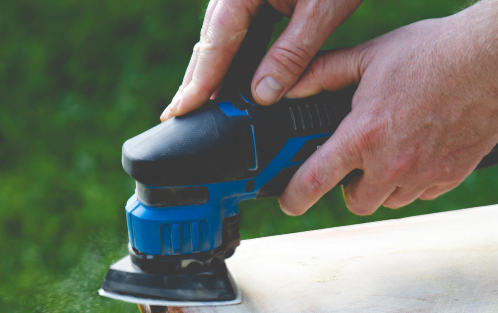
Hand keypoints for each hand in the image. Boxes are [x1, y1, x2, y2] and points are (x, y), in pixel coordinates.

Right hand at [161, 0, 361, 120]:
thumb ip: (292, 54)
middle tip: (177, 116)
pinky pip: (241, 32)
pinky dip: (236, 59)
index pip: (216, 43)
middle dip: (197, 81)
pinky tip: (235, 82)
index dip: (199, 81)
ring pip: (224, 39)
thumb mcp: (321, 11)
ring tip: (201, 106)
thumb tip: (262, 95)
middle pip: (211, 42)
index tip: (181, 110)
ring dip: (215, 72)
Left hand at [279, 12, 497, 214]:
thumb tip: (289, 88)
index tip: (289, 202)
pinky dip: (416, 180)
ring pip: (391, 201)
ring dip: (384, 185)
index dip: (294, 197)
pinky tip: (421, 150)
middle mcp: (392, 163)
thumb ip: (323, 74)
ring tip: (392, 151)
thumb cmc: (433, 52)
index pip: (315, 181)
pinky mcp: (451, 177)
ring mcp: (424, 175)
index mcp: (364, 134)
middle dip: (350, 188)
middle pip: (356, 203)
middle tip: (356, 165)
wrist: (493, 59)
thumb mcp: (369, 55)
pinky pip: (422, 194)